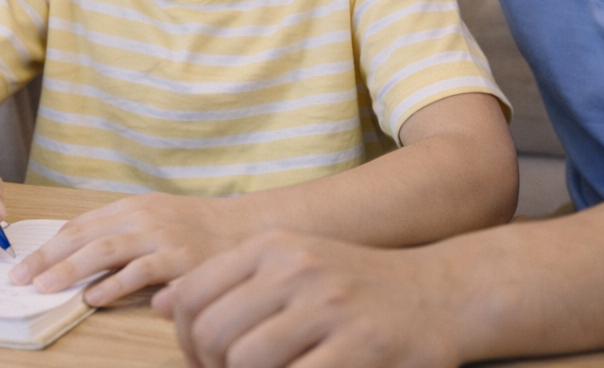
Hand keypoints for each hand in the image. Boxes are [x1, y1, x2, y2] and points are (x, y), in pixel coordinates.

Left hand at [9, 193, 256, 305]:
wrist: (248, 229)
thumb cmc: (198, 230)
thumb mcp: (155, 221)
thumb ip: (121, 235)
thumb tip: (75, 258)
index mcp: (131, 207)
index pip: (79, 224)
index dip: (48, 246)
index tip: (22, 265)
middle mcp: (142, 217)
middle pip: (84, 235)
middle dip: (47, 258)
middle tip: (19, 279)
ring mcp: (161, 237)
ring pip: (105, 250)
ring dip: (70, 269)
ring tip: (44, 287)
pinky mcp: (180, 259)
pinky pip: (140, 272)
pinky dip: (114, 285)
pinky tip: (93, 297)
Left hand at [152, 230, 458, 367]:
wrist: (441, 293)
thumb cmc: (357, 286)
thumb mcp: (294, 263)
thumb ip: (233, 281)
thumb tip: (163, 305)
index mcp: (272, 247)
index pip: (191, 295)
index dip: (184, 339)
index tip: (204, 359)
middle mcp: (295, 268)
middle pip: (212, 333)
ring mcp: (329, 306)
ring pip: (246, 359)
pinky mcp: (359, 345)